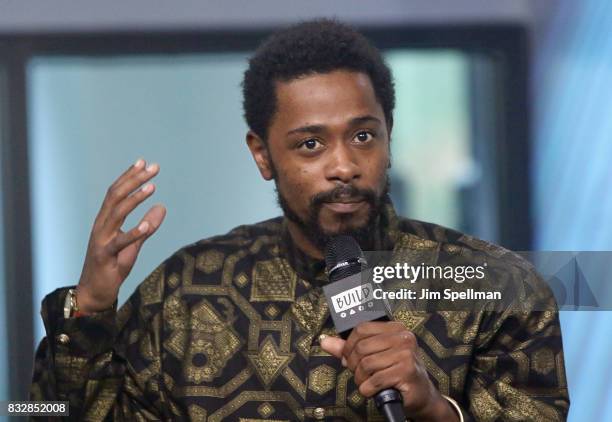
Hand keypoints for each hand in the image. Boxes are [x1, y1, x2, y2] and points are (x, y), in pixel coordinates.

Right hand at [76, 159, 165, 313]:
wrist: (95, 292)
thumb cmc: (112, 266)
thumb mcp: (134, 244)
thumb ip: (148, 226)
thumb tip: (162, 207)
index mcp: (106, 220)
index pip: (116, 192)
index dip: (130, 176)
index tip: (144, 162)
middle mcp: (101, 226)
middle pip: (116, 196)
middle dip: (134, 180)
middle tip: (153, 168)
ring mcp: (101, 240)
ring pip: (116, 213)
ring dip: (135, 199)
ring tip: (152, 187)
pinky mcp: (105, 256)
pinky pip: (120, 243)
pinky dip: (133, 233)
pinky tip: (147, 225)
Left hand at [320, 321, 458, 420]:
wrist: (420, 394)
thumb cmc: (397, 372)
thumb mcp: (374, 356)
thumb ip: (349, 348)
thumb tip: (326, 341)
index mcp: (395, 328)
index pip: (361, 329)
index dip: (349, 345)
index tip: (348, 357)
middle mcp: (403, 338)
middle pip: (362, 347)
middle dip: (354, 364)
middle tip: (358, 373)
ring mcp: (406, 354)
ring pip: (366, 364)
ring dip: (361, 379)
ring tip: (367, 382)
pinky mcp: (406, 372)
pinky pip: (375, 380)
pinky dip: (368, 389)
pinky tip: (373, 389)